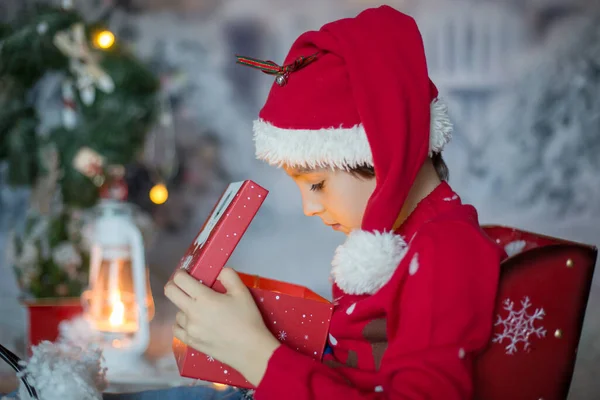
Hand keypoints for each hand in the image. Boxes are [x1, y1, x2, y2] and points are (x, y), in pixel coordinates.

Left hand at [164, 268, 280, 385]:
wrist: (250, 349)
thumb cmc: (247, 319)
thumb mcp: (242, 292)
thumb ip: (228, 276)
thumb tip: (218, 272)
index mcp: (203, 298)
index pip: (180, 279)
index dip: (181, 273)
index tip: (187, 273)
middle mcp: (192, 312)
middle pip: (170, 292)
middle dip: (175, 285)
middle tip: (186, 286)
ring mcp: (189, 329)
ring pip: (177, 312)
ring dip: (184, 307)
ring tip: (199, 309)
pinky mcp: (190, 342)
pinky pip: (177, 329)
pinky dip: (182, 323)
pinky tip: (192, 323)